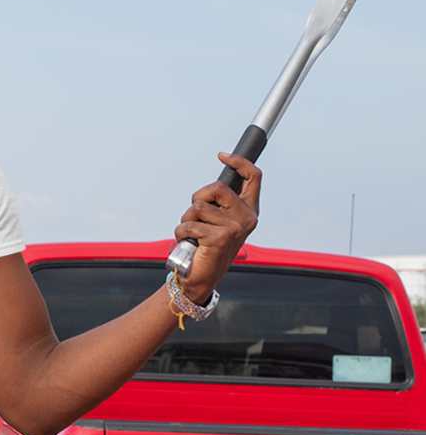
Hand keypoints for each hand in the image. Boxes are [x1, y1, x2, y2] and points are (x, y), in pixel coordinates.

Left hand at [173, 152, 260, 303]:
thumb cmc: (205, 247)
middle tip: (194, 216)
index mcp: (249, 211)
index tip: (222, 156)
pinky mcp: (220, 237)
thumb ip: (220, 202)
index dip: (239, 162)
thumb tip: (217, 179)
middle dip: (197, 198)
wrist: (200, 278)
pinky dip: (181, 232)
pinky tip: (188, 243)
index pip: (254, 177)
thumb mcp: (216, 221)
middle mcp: (247, 218)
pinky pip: (189, 224)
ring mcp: (235, 228)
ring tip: (192, 234)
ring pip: (198, 206)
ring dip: (186, 219)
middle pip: (217, 187)